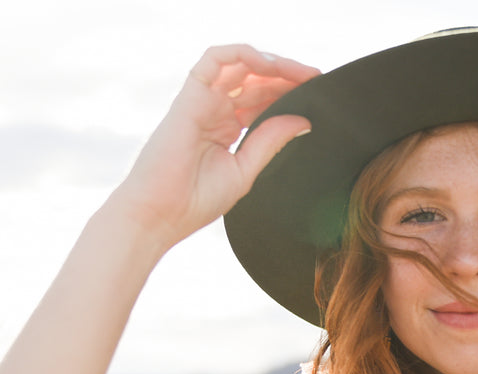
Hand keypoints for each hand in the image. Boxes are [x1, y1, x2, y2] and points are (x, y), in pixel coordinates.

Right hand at [106, 45, 318, 251]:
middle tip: (315, 78)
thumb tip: (303, 121)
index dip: (288, 92)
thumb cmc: (195, 200)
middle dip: (287, 75)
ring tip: (299, 72)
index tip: (317, 93)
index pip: (261, 99)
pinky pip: (214, 60)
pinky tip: (269, 65)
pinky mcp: (190, 97)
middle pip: (254, 79)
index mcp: (226, 127)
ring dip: (271, 62)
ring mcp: (202, 102)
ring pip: (239, 65)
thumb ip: (270, 141)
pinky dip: (242, 54)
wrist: (161, 214)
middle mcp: (214, 110)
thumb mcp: (245, 169)